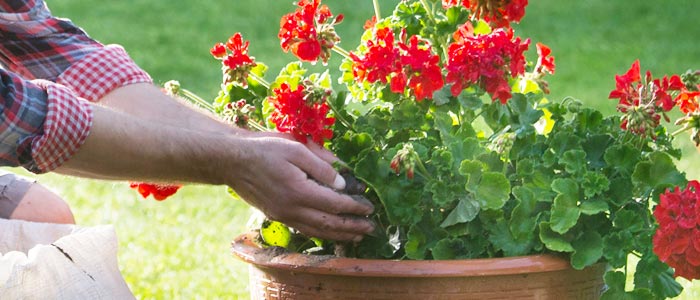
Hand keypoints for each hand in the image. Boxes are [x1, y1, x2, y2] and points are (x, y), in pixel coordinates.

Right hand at [225, 134, 373, 241]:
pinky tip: (331, 232)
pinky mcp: (277, 216)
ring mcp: (283, 215)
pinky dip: (322, 233)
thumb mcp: (296, 147)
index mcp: (299, 190)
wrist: (232, 160)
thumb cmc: (265, 149)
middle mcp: (292, 208)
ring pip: (317, 231)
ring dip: (340, 234)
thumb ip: (321, 165)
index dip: (354, 207)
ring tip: (358, 236)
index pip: (335, 204)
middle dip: (352, 226)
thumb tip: (342, 182)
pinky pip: (304, 229)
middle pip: (329, 223)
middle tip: (371, 227)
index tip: (370, 207)